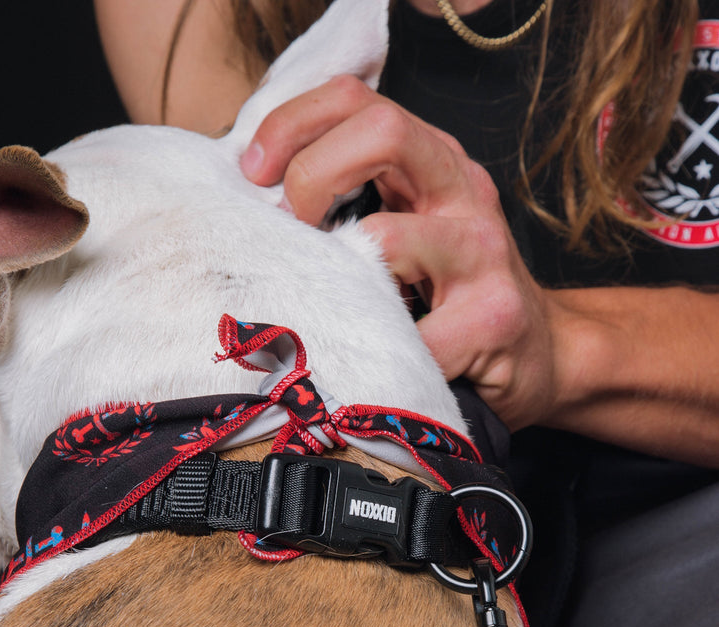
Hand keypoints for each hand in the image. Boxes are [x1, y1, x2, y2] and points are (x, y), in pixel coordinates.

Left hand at [240, 74, 559, 430]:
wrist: (540, 356)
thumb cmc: (452, 298)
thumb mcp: (406, 230)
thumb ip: (353, 201)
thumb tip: (257, 196)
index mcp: (433, 163)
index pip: (355, 99)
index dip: (291, 124)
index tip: (253, 174)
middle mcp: (463, 191)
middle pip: (380, 132)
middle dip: (311, 177)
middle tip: (290, 236)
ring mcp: (483, 251)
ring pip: (386, 236)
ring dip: (338, 278)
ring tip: (333, 308)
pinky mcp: (492, 314)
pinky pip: (407, 333)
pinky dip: (376, 353)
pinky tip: (375, 361)